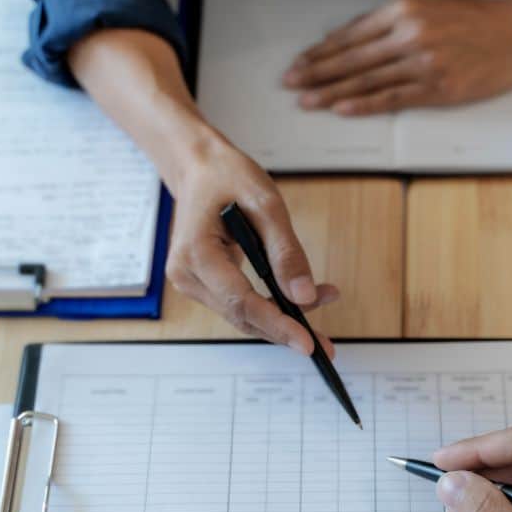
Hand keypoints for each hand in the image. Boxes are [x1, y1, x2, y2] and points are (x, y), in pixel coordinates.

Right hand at [166, 133, 338, 355]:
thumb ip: (286, 252)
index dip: (277, 324)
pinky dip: (270, 305)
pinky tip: (300, 298)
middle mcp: (186, 275)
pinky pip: (239, 304)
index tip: (307, 343)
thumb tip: (305, 295)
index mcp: (196, 253)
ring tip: (324, 300)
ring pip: (242, 315)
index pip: (241, 302)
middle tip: (325, 342)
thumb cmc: (228, 178)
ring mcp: (191, 282)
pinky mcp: (202, 283)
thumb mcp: (266, 205)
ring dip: (282, 317)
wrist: (199, 169)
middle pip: (242, 317)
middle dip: (285, 328)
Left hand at [281, 0, 511, 115]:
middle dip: (316, 72)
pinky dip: (365, 104)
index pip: (351, 33)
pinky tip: (342, 109)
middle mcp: (409, 33)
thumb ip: (394, 15)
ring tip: (307, 101)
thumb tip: (354, 33)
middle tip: (290, 84)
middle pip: (352, 58)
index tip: (301, 62)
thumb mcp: (431, 0)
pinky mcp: (439, 87)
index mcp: (403, 8)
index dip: (322, 51)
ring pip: (367, 80)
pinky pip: (393, 97)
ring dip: (332, 92)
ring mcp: (423, 62)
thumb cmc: (477, 15)